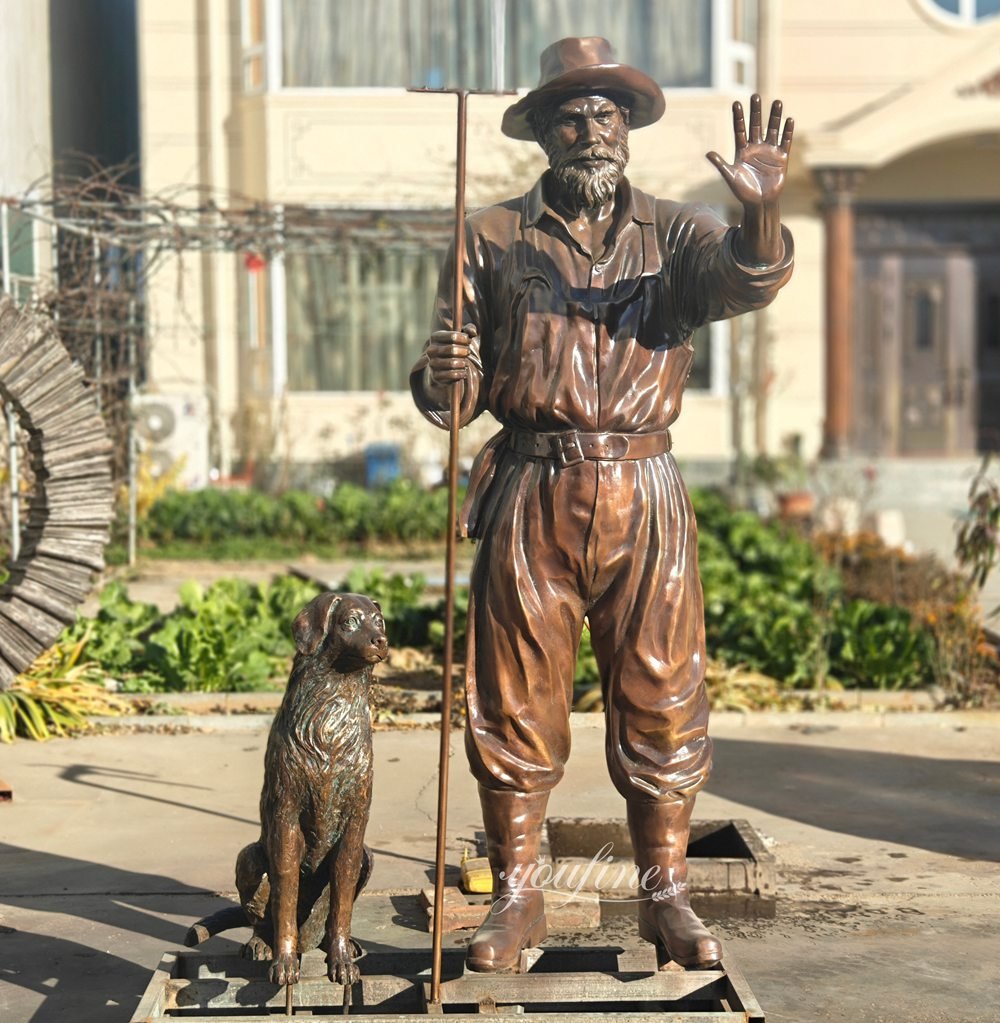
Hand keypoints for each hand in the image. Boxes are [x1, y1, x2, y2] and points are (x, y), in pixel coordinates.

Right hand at [425, 324, 476, 387]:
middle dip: (463, 351)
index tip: (469, 341)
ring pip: (452, 363)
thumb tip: (472, 332)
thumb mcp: (462, 337)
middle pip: (452, 349)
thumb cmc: (455, 348)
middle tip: (467, 353)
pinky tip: (463, 372)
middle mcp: (431, 350)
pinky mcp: (435, 376)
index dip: (464, 339)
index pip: (452, 336)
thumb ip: (469, 330)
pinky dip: (460, 374)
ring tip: (465, 363)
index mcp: (435, 337)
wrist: (445, 367)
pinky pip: (451, 375)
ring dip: (462, 363)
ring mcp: (432, 363)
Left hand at [707, 94, 792, 208]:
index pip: (740, 129)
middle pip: (756, 125)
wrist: (759, 204)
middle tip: (755, 96)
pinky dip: (787, 132)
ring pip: (772, 129)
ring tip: (777, 102)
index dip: (738, 117)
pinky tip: (789, 120)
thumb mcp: (730, 177)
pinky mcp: (782, 158)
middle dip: (756, 111)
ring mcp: (770, 151)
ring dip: (775, 117)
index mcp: (742, 151)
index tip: (736, 103)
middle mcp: (756, 148)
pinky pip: (785, 142)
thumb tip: (707, 153)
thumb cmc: (743, 192)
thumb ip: (720, 164)